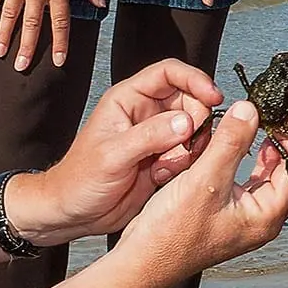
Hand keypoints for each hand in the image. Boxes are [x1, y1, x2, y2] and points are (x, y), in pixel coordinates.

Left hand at [23, 60, 225, 240]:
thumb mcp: (112, 156)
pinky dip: (185, 166)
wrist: (73, 213)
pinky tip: (161, 178)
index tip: (213, 96)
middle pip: (190, 101)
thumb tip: (187, 121)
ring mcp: (158, 137)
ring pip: (194, 130)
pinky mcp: (165, 159)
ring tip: (161, 169)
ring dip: (187, 150)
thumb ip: (149, 136)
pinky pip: (190, 155)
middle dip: (194, 124)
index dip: (194, 79)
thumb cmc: (80, 179)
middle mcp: (147, 113)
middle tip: (183, 147)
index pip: (169, 73)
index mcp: (129, 99)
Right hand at [111, 98, 287, 284]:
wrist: (142, 261)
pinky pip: (253, 182)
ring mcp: (246, 217)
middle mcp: (262, 219)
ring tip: (266, 124)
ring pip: (276, 178)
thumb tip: (251, 110)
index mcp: (267, 216)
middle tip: (287, 117)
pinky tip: (239, 145)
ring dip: (276, 150)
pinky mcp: (229, 213)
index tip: (285, 112)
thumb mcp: (204, 180)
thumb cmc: (171, 234)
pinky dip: (255, 160)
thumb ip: (230, 142)